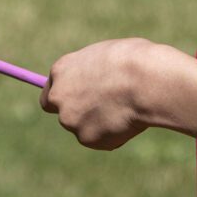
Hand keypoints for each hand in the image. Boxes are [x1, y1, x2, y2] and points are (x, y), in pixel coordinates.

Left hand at [39, 38, 157, 149]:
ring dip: (101, 123)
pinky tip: (130, 119)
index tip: (80, 100)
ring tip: (128, 108)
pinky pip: (103, 139)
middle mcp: (60, 96)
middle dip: (80, 114)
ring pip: (86, 127)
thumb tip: (97, 83)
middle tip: (104, 111)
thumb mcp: (107, 57)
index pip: (51, 90)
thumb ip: (93, 73)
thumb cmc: (134, 60)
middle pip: (63, 112)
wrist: (146, 81)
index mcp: (62, 69)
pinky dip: (116, 134)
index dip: (67, 96)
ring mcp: (71, 120)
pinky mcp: (87, 139)